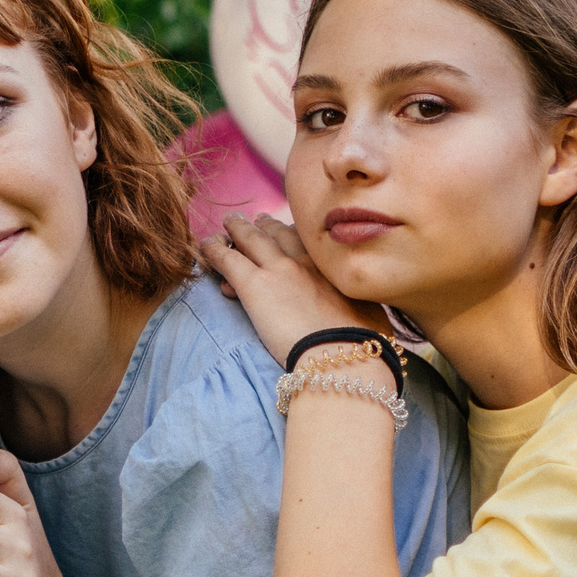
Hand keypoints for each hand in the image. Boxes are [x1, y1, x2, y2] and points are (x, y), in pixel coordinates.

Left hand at [195, 212, 383, 365]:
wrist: (344, 356)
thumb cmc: (363, 345)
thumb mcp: (372, 313)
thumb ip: (361, 303)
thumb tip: (363, 314)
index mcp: (335, 266)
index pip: (311, 242)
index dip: (294, 235)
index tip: (287, 232)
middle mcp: (308, 260)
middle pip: (282, 233)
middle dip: (268, 225)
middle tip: (256, 220)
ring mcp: (280, 270)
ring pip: (252, 239)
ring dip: (238, 229)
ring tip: (228, 225)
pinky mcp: (255, 286)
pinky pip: (227, 260)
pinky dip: (214, 250)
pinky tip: (204, 246)